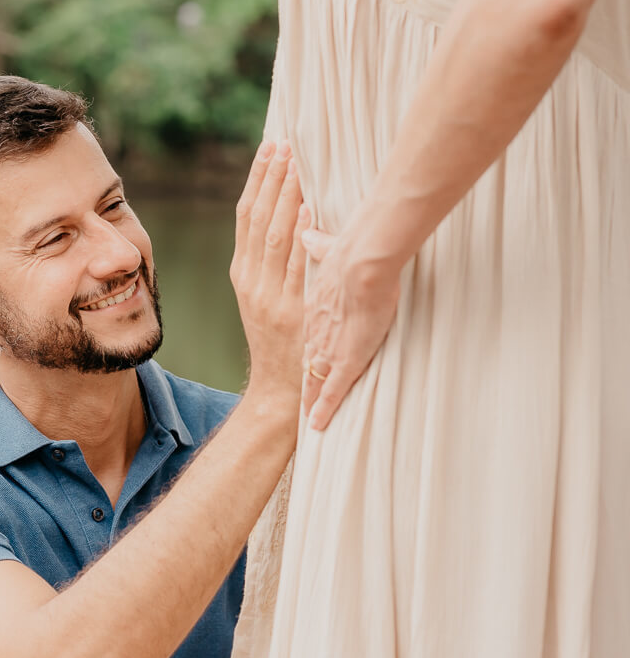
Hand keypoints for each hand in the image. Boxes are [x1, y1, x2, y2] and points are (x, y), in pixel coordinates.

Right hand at [229, 140, 310, 406]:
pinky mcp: (291, 310)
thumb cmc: (282, 344)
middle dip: (270, 178)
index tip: (269, 148)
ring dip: (286, 196)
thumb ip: (275, 266)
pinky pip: (295, 264)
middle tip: (283, 142)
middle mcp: (250, 281)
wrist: (280, 390)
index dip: (258, 181)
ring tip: (297, 163)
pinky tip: (310, 208)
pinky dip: (301, 233)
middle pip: (258, 218)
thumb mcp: (268, 301)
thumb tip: (293, 221)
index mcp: (243, 275)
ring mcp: (268, 296)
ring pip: (274, 235)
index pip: (247, 216)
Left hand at [300, 225, 401, 429]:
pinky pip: (332, 390)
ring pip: (314, 380)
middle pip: (304, 359)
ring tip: (307, 417)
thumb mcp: (329, 251)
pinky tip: (317, 423)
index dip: (298, 346)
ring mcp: (328, 347)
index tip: (293, 359)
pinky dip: (325, 407)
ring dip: (311, 398)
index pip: (303, 331)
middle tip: (294, 396)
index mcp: (312, 306)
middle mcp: (314, 330)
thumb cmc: (355, 253)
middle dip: (299, 377)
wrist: (363, 262)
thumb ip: (319, 247)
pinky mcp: (345, 359)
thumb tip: (309, 234)